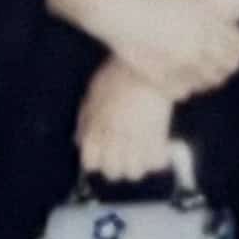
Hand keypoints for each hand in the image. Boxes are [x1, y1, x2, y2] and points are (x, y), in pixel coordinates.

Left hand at [76, 58, 174, 180]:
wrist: (147, 66)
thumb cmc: (118, 74)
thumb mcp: (94, 93)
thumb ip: (86, 119)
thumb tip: (80, 140)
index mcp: (95, 127)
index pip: (90, 162)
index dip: (96, 160)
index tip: (102, 155)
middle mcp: (113, 137)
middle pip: (112, 172)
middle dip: (115, 167)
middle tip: (122, 156)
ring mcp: (135, 140)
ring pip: (133, 172)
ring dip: (136, 166)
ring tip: (140, 155)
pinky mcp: (158, 136)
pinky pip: (156, 162)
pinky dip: (157, 159)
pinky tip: (157, 149)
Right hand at [100, 0, 238, 100]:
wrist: (116, 9)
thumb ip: (205, 17)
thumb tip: (225, 32)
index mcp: (206, 22)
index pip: (237, 43)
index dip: (238, 48)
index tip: (236, 51)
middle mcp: (198, 44)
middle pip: (227, 66)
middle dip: (226, 67)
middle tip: (222, 68)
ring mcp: (180, 63)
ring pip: (206, 82)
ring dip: (206, 80)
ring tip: (199, 75)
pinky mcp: (163, 77)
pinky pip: (183, 92)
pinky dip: (182, 88)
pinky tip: (176, 81)